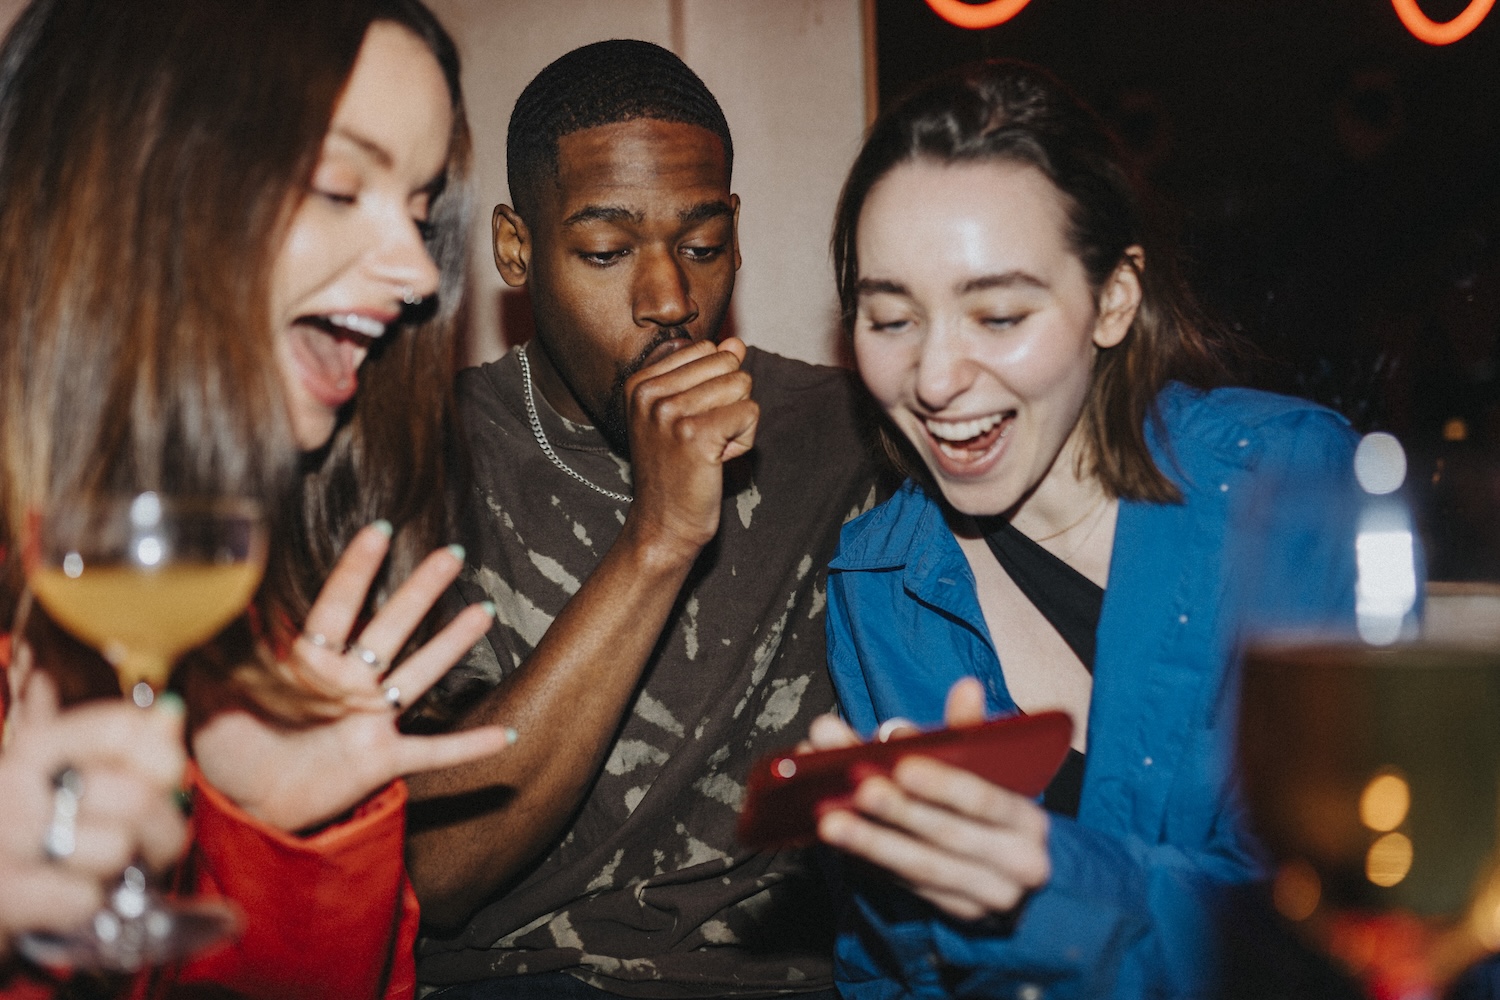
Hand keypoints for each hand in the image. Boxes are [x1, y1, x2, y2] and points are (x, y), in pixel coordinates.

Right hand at [0, 671, 187, 955]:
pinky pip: (85, 897)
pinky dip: (87, 902)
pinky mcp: (4, 892)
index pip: (123, 730)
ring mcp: (6, 837)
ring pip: (117, 848)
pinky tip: (66, 894)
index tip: (166, 780)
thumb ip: (121, 744)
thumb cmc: (32, 830)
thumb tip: (170, 714)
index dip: (163, 758)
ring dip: (120, 870)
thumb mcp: (65, 776)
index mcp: (38, 745)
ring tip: (99, 869)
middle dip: (158, 828)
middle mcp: (15, 782)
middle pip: (136, 796)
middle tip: (146, 842)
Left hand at [190, 524, 513, 832]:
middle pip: (392, 628)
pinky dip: (468, 746)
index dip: (357, 569)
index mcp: (309, 663)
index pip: (338, 606)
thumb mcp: (212, 692)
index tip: (380, 530)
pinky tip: (503, 735)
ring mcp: (370, 718)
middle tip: (451, 554)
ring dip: (452, 645)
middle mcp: (348, 683)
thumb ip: (212, 649)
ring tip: (485, 612)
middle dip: (421, 590)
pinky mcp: (381, 759)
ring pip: (419, 674)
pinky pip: (433, 752)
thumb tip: (203, 600)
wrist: (246, 804)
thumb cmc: (229, 745)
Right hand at [623, 337, 758, 560]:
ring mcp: (669, 413)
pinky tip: (719, 460)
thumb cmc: (677, 471)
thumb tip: (736, 342)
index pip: (709, 350)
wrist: (663, 524)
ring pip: (741, 385)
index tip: (691, 424)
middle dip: (730, 402)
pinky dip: (745, 439)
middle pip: (727, 363)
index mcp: (641, 382)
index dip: (715, 387)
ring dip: (738, 422)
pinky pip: (749, 411)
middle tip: (704, 439)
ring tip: (710, 450)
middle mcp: (649, 393)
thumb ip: (709, 373)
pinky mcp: (694, 435)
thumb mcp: (685, 414)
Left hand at [810, 679, 1051, 920]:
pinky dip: (873, 863)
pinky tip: (842, 843)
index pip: (989, 803)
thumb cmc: (996, 807)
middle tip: (855, 786)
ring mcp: (986, 896)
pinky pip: (909, 887)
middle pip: (949, 836)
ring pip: (923, 868)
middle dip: (898, 811)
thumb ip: (971, 731)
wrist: (1019, 871)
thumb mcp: (994, 771)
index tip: (902, 765)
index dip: (945, 784)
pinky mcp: (956, 913)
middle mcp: (1016, 865)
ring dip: (872, 843)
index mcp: (1028, 821)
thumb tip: (967, 686)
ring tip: (830, 820)